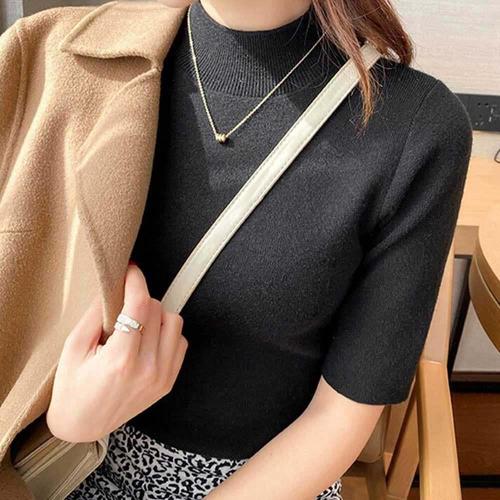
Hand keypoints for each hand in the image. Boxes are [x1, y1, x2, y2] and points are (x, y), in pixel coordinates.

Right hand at [46, 262, 187, 441]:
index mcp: (121, 360)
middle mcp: (148, 368)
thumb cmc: (72, 389)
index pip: (139, 306)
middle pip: (157, 310)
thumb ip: (95, 314)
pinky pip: (180, 342)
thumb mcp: (73, 348)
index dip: (136, 282)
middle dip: (140, 300)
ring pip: (174, 322)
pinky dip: (167, 333)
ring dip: (156, 315)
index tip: (131, 271)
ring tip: (136, 324)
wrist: (82, 426)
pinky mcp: (169, 381)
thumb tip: (114, 286)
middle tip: (123, 305)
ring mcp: (163, 376)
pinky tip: (148, 339)